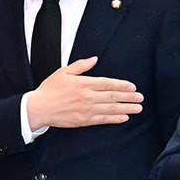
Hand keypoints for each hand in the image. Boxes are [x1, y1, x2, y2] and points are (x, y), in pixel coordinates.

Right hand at [23, 55, 143, 128]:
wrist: (38, 108)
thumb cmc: (50, 89)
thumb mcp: (63, 72)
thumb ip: (81, 65)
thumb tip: (95, 59)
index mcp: (83, 83)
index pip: (107, 83)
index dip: (122, 85)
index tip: (133, 87)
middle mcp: (87, 97)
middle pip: (112, 96)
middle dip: (128, 97)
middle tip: (141, 98)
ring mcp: (86, 110)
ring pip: (110, 108)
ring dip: (126, 108)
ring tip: (138, 108)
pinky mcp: (83, 121)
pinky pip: (102, 120)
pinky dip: (114, 119)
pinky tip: (124, 117)